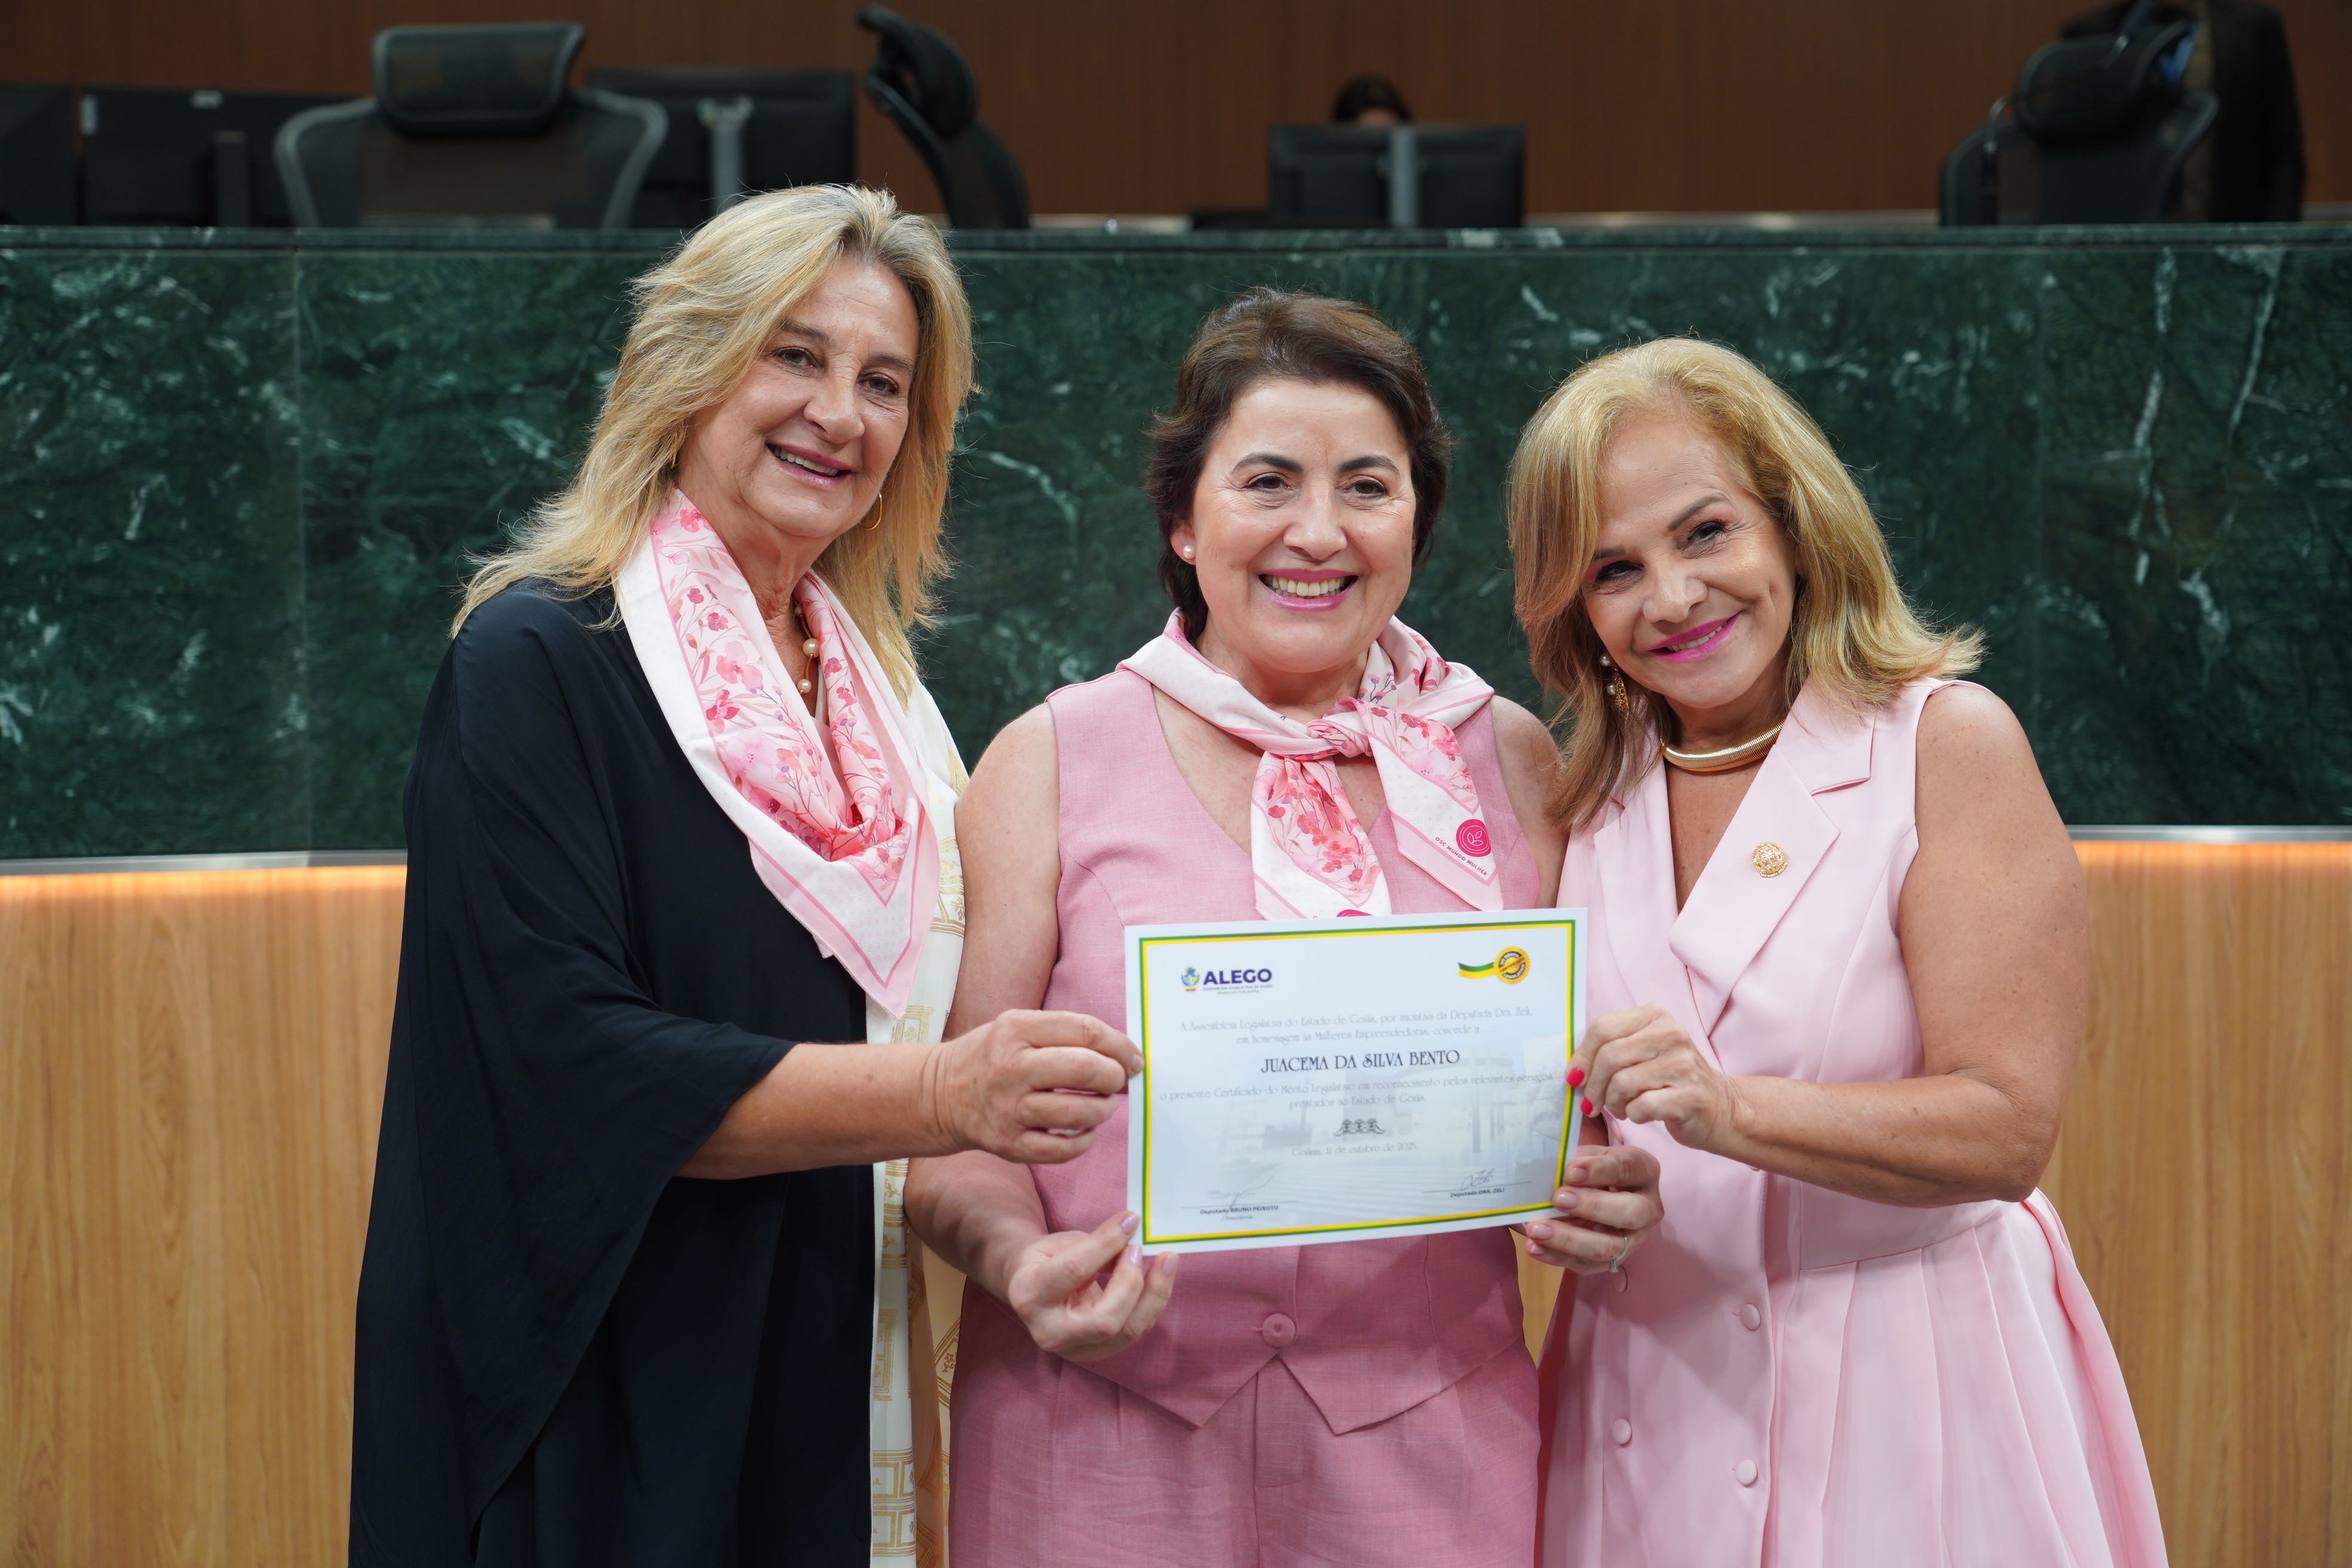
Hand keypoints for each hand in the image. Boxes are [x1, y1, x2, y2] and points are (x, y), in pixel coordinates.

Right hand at [927, 1009, 1141, 1163]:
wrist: (940, 1094)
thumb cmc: (993, 1056)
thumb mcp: (1018, 1026)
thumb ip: (1065, 1034)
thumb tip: (1122, 1054)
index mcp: (1016, 1029)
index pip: (1085, 1031)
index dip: (1119, 1046)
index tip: (1133, 1058)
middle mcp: (1011, 1068)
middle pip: (1084, 1069)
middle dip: (1113, 1077)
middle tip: (1116, 1081)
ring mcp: (1008, 1109)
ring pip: (1077, 1113)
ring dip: (1103, 1110)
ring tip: (1102, 1106)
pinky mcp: (1008, 1144)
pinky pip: (1062, 1149)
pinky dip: (1084, 1141)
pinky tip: (1084, 1131)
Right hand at [1004, 1211, 1179, 1361]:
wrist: (1028, 1290)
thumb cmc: (1046, 1260)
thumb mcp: (1063, 1243)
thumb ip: (1095, 1243)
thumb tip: (1133, 1238)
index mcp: (1030, 1294)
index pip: (1075, 1270)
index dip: (1108, 1243)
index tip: (1132, 1221)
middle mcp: (1048, 1331)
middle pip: (1105, 1319)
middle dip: (1132, 1281)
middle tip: (1140, 1249)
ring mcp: (1072, 1350)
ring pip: (1126, 1331)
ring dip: (1153, 1295)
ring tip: (1165, 1262)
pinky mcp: (1094, 1355)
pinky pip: (1133, 1332)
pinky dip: (1151, 1304)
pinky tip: (1159, 1280)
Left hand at [1519, 1143, 1663, 1273]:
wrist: (1595, 1192)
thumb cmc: (1589, 1169)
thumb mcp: (1584, 1157)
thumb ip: (1571, 1163)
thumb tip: (1545, 1176)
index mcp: (1643, 1171)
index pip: (1628, 1168)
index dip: (1601, 1170)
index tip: (1570, 1172)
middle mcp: (1647, 1208)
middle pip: (1630, 1212)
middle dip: (1593, 1206)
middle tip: (1558, 1199)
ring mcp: (1633, 1239)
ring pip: (1609, 1247)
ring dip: (1570, 1239)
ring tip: (1536, 1229)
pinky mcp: (1613, 1260)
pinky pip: (1588, 1264)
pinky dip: (1558, 1257)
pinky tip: (1535, 1247)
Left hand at [1572, 1004, 1740, 1151]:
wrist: (1720, 1107)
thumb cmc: (1670, 1079)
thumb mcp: (1642, 1051)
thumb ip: (1610, 1048)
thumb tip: (1573, 1069)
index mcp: (1656, 1015)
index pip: (1602, 1029)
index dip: (1581, 1056)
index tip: (1575, 1078)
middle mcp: (1672, 1034)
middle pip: (1609, 1057)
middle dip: (1593, 1086)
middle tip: (1593, 1103)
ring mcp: (1683, 1065)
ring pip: (1621, 1083)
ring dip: (1612, 1103)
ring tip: (1620, 1108)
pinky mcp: (1690, 1096)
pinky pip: (1640, 1106)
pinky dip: (1632, 1115)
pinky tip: (1638, 1114)